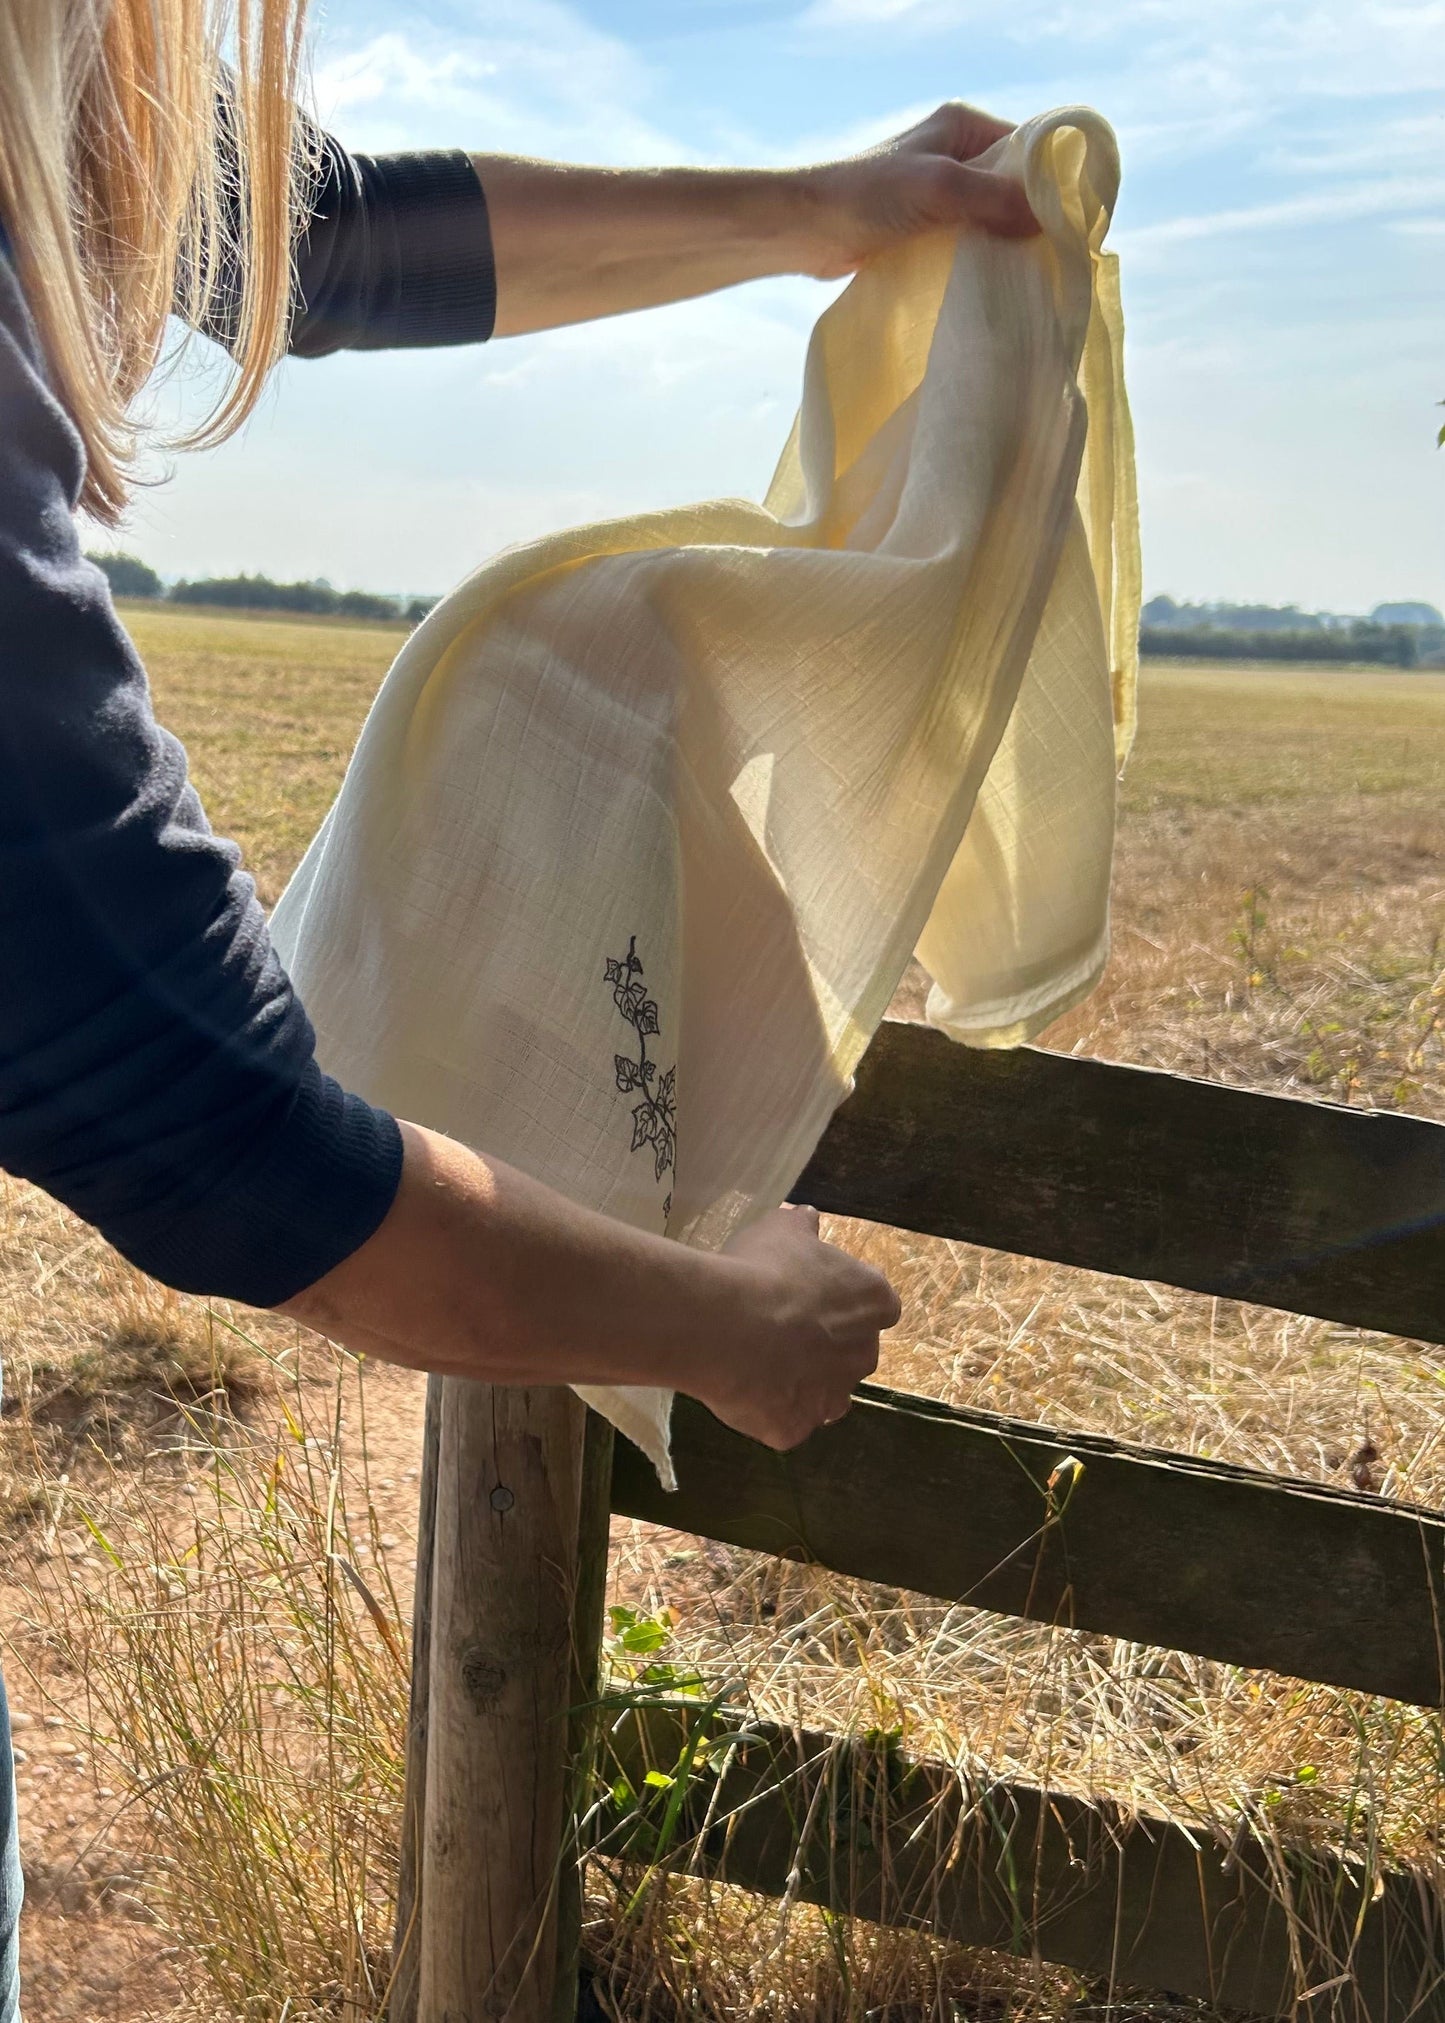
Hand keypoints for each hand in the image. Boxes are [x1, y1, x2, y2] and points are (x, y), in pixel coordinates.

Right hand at [694, 1204, 900, 1449]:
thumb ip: (801, 1228)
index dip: (845, 1301)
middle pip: (854, 1351)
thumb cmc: (760, 1269)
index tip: (813, 1295)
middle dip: (827, 1344)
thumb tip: (809, 1219)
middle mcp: (863, 1354)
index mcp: (872, 1301)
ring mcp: (831, 1397)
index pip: (877, 1304)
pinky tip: (741, 1388)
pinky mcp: (796, 1429)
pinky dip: (769, 1408)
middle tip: (783, 1327)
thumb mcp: (779, 1229)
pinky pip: (786, 1420)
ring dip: (804, 1382)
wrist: (724, 1327)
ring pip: (826, 1394)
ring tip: (761, 1363)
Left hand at [799, 101, 1037, 280]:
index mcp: (964, 126)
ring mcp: (939, 191)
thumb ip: (993, 198)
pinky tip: (991, 281)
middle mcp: (955, 153)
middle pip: (1012, 186)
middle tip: (1051, 256)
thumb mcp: (939, 188)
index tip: (1070, 222)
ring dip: (1003, 243)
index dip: (1050, 183)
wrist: (805, 228)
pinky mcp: (924, 226)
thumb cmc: (867, 197)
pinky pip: (965, 240)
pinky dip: (978, 257)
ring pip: (990, 217)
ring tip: (1025, 273)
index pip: (1027, 147)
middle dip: (1029, 217)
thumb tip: (1046, 220)